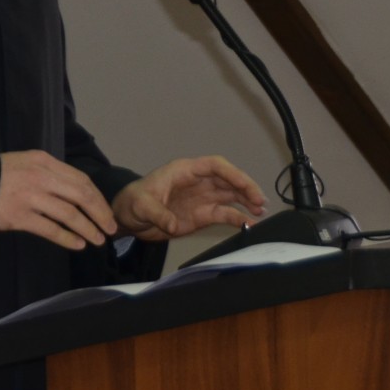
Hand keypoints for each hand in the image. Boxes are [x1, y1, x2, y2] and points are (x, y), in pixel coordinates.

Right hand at [0, 150, 117, 250]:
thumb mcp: (25, 164)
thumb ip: (48, 174)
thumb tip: (74, 192)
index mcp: (44, 161)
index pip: (81, 180)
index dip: (98, 198)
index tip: (106, 212)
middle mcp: (41, 176)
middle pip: (82, 195)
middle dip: (100, 214)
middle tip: (110, 228)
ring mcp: (30, 196)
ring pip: (69, 214)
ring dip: (88, 228)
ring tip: (98, 240)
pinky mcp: (18, 216)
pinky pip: (50, 229)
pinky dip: (67, 238)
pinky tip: (77, 245)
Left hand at [111, 156, 267, 240]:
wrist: (128, 218)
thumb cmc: (132, 202)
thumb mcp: (141, 205)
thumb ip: (158, 213)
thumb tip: (174, 223)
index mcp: (185, 171)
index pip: (215, 166)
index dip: (232, 173)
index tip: (244, 184)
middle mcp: (198, 182)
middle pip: (228, 180)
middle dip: (245, 188)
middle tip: (260, 201)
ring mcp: (201, 199)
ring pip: (230, 196)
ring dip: (246, 201)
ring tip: (261, 211)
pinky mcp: (201, 216)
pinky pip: (223, 215)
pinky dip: (237, 218)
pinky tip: (249, 223)